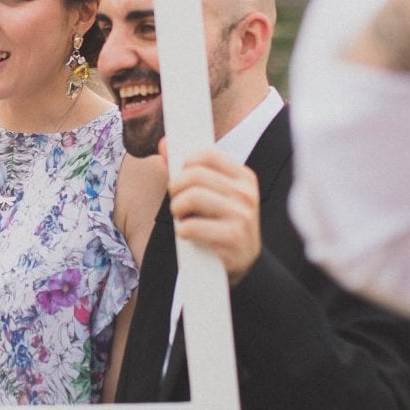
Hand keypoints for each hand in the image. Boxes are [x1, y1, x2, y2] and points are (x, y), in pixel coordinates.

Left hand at [162, 145, 261, 283]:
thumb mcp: (213, 195)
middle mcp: (245, 194)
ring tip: (182, 218)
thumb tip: (164, 146)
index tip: (181, 178)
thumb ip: (189, 170)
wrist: (243, 262)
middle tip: (177, 202)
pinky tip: (188, 235)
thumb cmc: (222, 225)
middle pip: (195, 175)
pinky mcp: (231, 239)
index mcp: (244, 178)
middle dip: (177, 188)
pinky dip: (182, 231)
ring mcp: (241, 216)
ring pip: (192, 197)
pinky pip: (191, 226)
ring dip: (178, 210)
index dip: (187, 164)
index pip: (209, 155)